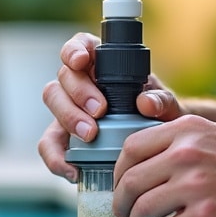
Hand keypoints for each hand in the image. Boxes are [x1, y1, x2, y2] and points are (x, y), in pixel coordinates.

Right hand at [38, 33, 181, 180]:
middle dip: (78, 93)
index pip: (80, 46)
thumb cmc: (159, 114)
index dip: (74, 50)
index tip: (82, 62)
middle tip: (99, 111)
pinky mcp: (63, 135)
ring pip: (54, 101)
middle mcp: (80, 82)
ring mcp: (69, 108)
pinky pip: (49, 143)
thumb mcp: (166, 105)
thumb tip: (146, 103)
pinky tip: (74, 170)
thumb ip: (162, 100)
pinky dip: (56, 157)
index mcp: (102, 63)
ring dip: (68, 117)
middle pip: (64, 76)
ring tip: (90, 135)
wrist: (157, 144)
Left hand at [113, 115, 215, 216]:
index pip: (130, 148)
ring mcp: (197, 185)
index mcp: (188, 130)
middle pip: (130, 181)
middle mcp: (188, 153)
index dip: (118, 173)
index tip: (122, 187)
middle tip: (124, 216)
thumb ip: (181, 145)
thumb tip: (142, 168)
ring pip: (141, 210)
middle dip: (121, 204)